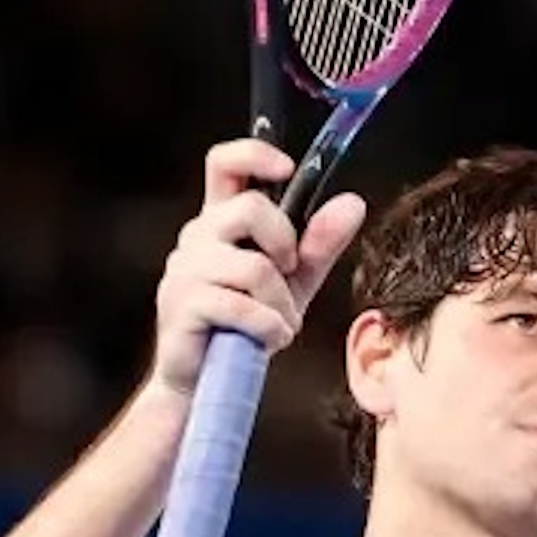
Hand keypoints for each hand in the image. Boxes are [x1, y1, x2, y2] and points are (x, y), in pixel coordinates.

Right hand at [148, 139, 366, 395]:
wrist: (210, 381)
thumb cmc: (248, 324)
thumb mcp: (295, 281)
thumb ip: (320, 243)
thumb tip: (353, 202)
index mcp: (221, 221)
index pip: (225, 163)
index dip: (255, 154)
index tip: (287, 169)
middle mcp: (198, 236)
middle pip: (249, 208)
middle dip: (286, 242)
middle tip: (290, 273)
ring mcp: (185, 269)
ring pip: (254, 266)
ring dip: (281, 301)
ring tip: (279, 323)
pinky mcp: (183, 305)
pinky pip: (242, 306)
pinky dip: (268, 327)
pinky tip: (269, 340)